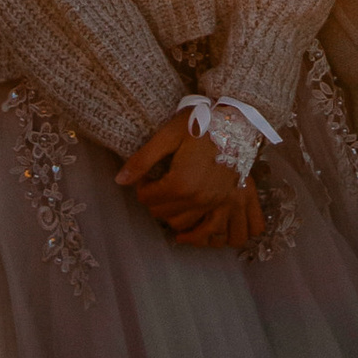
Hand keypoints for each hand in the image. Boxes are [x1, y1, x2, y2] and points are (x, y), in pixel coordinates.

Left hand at [116, 108, 262, 251]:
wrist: (238, 120)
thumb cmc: (201, 124)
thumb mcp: (168, 135)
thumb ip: (143, 159)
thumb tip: (120, 180)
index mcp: (180, 183)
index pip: (148, 199)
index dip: (142, 188)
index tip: (147, 177)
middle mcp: (199, 200)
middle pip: (165, 216)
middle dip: (156, 204)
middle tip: (159, 188)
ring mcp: (219, 204)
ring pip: (187, 228)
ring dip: (176, 220)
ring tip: (174, 206)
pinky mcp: (235, 204)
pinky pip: (222, 233)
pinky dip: (208, 237)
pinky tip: (198, 230)